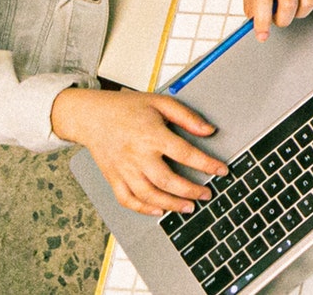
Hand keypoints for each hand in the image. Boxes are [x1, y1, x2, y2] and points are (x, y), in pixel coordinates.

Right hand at [51, 87, 228, 215]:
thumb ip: (186, 116)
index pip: (185, 154)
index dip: (207, 164)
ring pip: (149, 195)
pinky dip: (143, 209)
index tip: (222, 171)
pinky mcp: (113, 178)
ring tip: (189, 207)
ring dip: (171, 204)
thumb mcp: (160, 102)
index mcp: (151, 135)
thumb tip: (209, 130)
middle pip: (167, 180)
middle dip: (191, 191)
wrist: (90, 115)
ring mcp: (123, 169)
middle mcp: (137, 155)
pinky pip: (127, 199)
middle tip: (207, 194)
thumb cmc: (125, 107)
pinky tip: (159, 211)